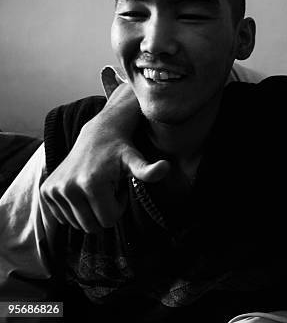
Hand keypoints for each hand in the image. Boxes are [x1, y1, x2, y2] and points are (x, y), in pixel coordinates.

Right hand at [40, 83, 169, 232]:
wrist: (97, 134)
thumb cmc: (122, 150)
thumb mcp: (136, 159)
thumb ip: (148, 169)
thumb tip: (166, 167)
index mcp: (91, 185)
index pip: (108, 221)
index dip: (119, 207)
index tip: (119, 187)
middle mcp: (68, 188)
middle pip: (92, 226)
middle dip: (105, 211)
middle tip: (109, 188)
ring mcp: (54, 191)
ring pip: (78, 224)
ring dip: (92, 209)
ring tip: (98, 186)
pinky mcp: (46, 192)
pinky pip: (64, 218)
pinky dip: (76, 208)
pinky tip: (84, 187)